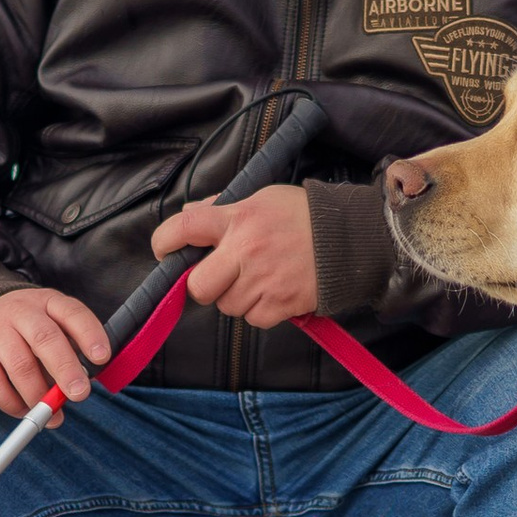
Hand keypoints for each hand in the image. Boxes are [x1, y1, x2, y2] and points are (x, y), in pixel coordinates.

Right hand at [0, 287, 109, 420]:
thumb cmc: (19, 326)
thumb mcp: (46, 322)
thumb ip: (67, 348)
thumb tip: (83, 383)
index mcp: (47, 302)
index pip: (72, 313)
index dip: (89, 335)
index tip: (101, 358)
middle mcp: (21, 312)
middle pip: (45, 338)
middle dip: (65, 369)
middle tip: (80, 394)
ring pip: (20, 364)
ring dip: (39, 395)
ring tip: (52, 415)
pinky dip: (11, 402)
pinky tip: (23, 411)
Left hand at [149, 183, 318, 326]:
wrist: (352, 237)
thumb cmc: (304, 215)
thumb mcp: (262, 198)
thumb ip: (223, 207)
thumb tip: (189, 214)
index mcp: (238, 218)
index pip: (184, 227)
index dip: (164, 242)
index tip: (165, 251)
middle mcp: (245, 250)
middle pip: (198, 286)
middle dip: (203, 286)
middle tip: (220, 276)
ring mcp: (263, 280)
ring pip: (227, 305)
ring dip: (236, 297)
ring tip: (260, 278)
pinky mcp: (281, 303)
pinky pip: (253, 319)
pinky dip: (261, 311)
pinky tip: (276, 291)